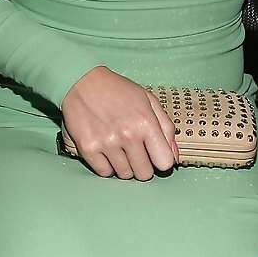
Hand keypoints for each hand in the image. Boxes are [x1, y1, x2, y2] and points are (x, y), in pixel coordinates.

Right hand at [61, 66, 178, 179]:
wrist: (83, 81)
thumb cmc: (119, 91)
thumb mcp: (149, 101)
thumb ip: (166, 129)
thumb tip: (174, 157)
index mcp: (146, 123)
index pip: (165, 163)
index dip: (162, 160)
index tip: (155, 154)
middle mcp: (127, 135)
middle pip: (144, 174)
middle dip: (143, 165)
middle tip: (136, 152)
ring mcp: (106, 143)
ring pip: (124, 175)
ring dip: (125, 166)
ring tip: (120, 148)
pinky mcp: (87, 148)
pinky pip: (104, 172)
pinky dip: (107, 166)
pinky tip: (106, 151)